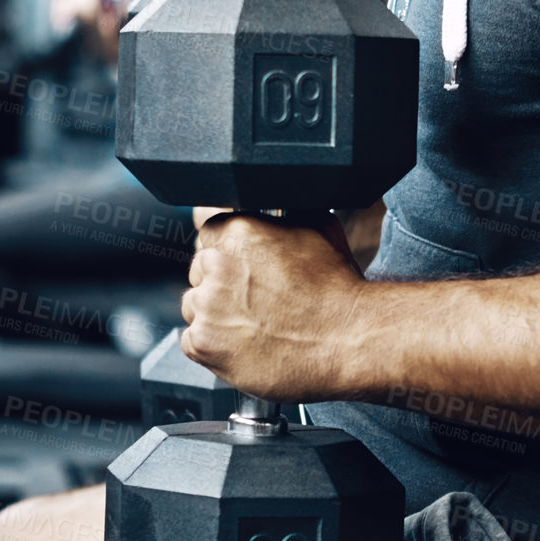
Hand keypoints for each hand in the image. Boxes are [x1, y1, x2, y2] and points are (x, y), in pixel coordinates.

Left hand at [180, 212, 364, 400]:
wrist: (347, 339)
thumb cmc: (336, 287)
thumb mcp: (318, 225)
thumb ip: (284, 208)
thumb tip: (276, 196)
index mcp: (237, 231)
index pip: (207, 230)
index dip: (226, 248)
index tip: (240, 263)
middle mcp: (216, 265)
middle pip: (199, 269)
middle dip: (221, 281)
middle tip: (255, 297)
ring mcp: (207, 306)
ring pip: (194, 305)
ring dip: (215, 313)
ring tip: (253, 322)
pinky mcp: (204, 344)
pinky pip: (192, 340)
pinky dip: (212, 344)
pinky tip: (243, 342)